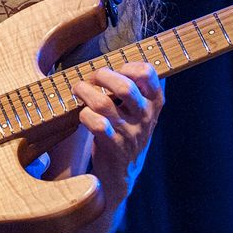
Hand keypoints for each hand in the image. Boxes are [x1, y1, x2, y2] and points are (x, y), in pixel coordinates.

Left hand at [71, 63, 164, 201]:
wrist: (123, 173)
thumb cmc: (126, 131)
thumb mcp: (138, 109)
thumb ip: (133, 86)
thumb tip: (112, 60)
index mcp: (154, 102)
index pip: (148, 72)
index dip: (127, 65)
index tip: (116, 69)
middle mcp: (145, 116)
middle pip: (124, 87)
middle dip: (101, 76)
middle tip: (92, 77)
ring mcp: (130, 133)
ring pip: (104, 104)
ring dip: (86, 92)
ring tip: (78, 89)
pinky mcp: (114, 147)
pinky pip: (97, 125)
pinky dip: (85, 115)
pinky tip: (83, 114)